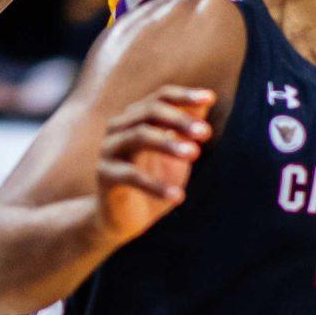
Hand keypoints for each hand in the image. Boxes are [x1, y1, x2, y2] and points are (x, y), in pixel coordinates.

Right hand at [96, 85, 214, 240]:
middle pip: (150, 112)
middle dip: (180, 120)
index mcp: (137, 117)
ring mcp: (109, 149)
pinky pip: (131, 176)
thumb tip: (209, 97)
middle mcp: (119, 127)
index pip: (161, 97)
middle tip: (206, 132)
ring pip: (139, 136)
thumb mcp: (176, 151)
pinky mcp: (105, 176)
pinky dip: (156, 185)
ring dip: (169, 143)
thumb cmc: (154, 179)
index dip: (185, 96)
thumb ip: (188, 126)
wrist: (124, 219)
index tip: (210, 98)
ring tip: (195, 154)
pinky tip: (178, 197)